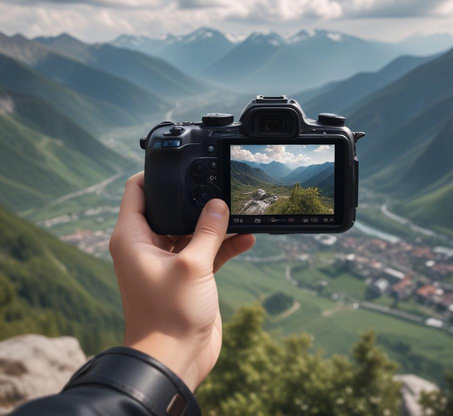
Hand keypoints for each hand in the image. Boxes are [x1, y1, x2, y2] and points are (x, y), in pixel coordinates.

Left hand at [109, 172, 254, 391]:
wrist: (175, 360)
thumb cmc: (169, 316)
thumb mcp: (192, 265)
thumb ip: (208, 231)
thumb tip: (219, 204)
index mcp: (133, 238)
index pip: (137, 191)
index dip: (154, 174)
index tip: (179, 164)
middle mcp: (147, 246)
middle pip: (169, 208)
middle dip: (193, 198)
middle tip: (217, 185)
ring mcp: (168, 260)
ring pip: (191, 229)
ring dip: (213, 223)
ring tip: (238, 211)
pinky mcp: (188, 274)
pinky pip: (206, 250)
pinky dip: (224, 244)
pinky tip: (247, 237)